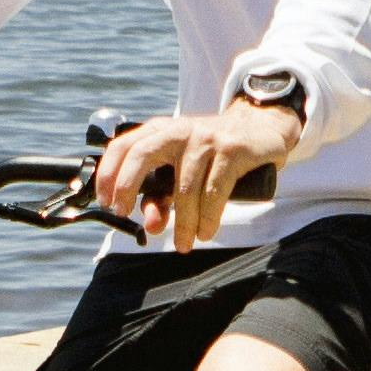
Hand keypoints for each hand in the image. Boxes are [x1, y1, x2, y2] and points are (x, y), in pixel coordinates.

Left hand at [95, 96, 305, 249]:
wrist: (262, 128)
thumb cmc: (214, 154)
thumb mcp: (184, 170)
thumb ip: (162, 196)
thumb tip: (150, 226)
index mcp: (161, 130)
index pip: (124, 145)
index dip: (109, 174)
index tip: (107, 203)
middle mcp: (179, 130)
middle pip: (143, 155)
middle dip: (130, 188)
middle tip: (136, 221)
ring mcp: (206, 138)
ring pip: (184, 188)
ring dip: (184, 223)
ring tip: (186, 243)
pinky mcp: (231, 150)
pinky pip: (214, 193)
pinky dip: (208, 218)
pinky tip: (205, 231)